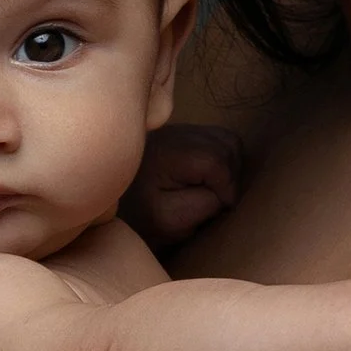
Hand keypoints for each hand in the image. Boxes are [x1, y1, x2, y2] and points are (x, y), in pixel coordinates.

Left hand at [121, 123, 245, 253]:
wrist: (119, 201)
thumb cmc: (142, 215)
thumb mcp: (171, 220)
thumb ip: (203, 205)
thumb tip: (226, 191)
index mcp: (167, 154)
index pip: (216, 161)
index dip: (228, 187)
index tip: (223, 207)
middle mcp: (176, 134)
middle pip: (226, 146)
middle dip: (231, 176)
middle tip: (222, 199)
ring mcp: (182, 129)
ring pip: (228, 139)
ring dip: (232, 166)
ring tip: (219, 188)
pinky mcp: (186, 132)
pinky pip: (220, 139)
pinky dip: (226, 158)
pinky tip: (214, 177)